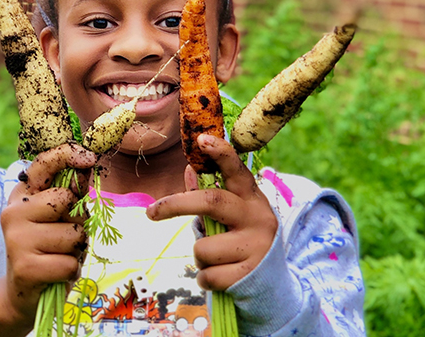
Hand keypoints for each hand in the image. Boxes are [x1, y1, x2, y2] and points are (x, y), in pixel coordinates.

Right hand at [0, 143, 95, 326]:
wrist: (23, 294)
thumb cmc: (50, 249)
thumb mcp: (61, 217)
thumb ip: (71, 195)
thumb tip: (85, 169)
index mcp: (22, 194)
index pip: (44, 163)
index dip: (68, 155)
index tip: (88, 157)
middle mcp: (14, 211)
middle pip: (67, 199)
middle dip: (78, 220)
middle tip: (64, 237)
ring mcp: (16, 238)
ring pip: (74, 233)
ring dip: (76, 249)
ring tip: (59, 256)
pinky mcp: (25, 266)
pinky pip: (70, 262)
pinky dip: (71, 270)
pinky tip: (56, 273)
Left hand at [146, 134, 277, 291]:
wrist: (273, 284)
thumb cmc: (243, 241)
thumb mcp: (231, 216)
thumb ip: (211, 195)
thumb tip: (189, 169)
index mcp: (252, 197)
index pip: (236, 170)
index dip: (220, 153)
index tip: (202, 140)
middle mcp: (258, 217)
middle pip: (211, 201)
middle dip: (176, 205)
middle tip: (151, 212)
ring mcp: (256, 246)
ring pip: (203, 247)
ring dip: (199, 257)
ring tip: (217, 260)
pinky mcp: (250, 274)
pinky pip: (207, 275)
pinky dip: (205, 279)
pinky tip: (222, 277)